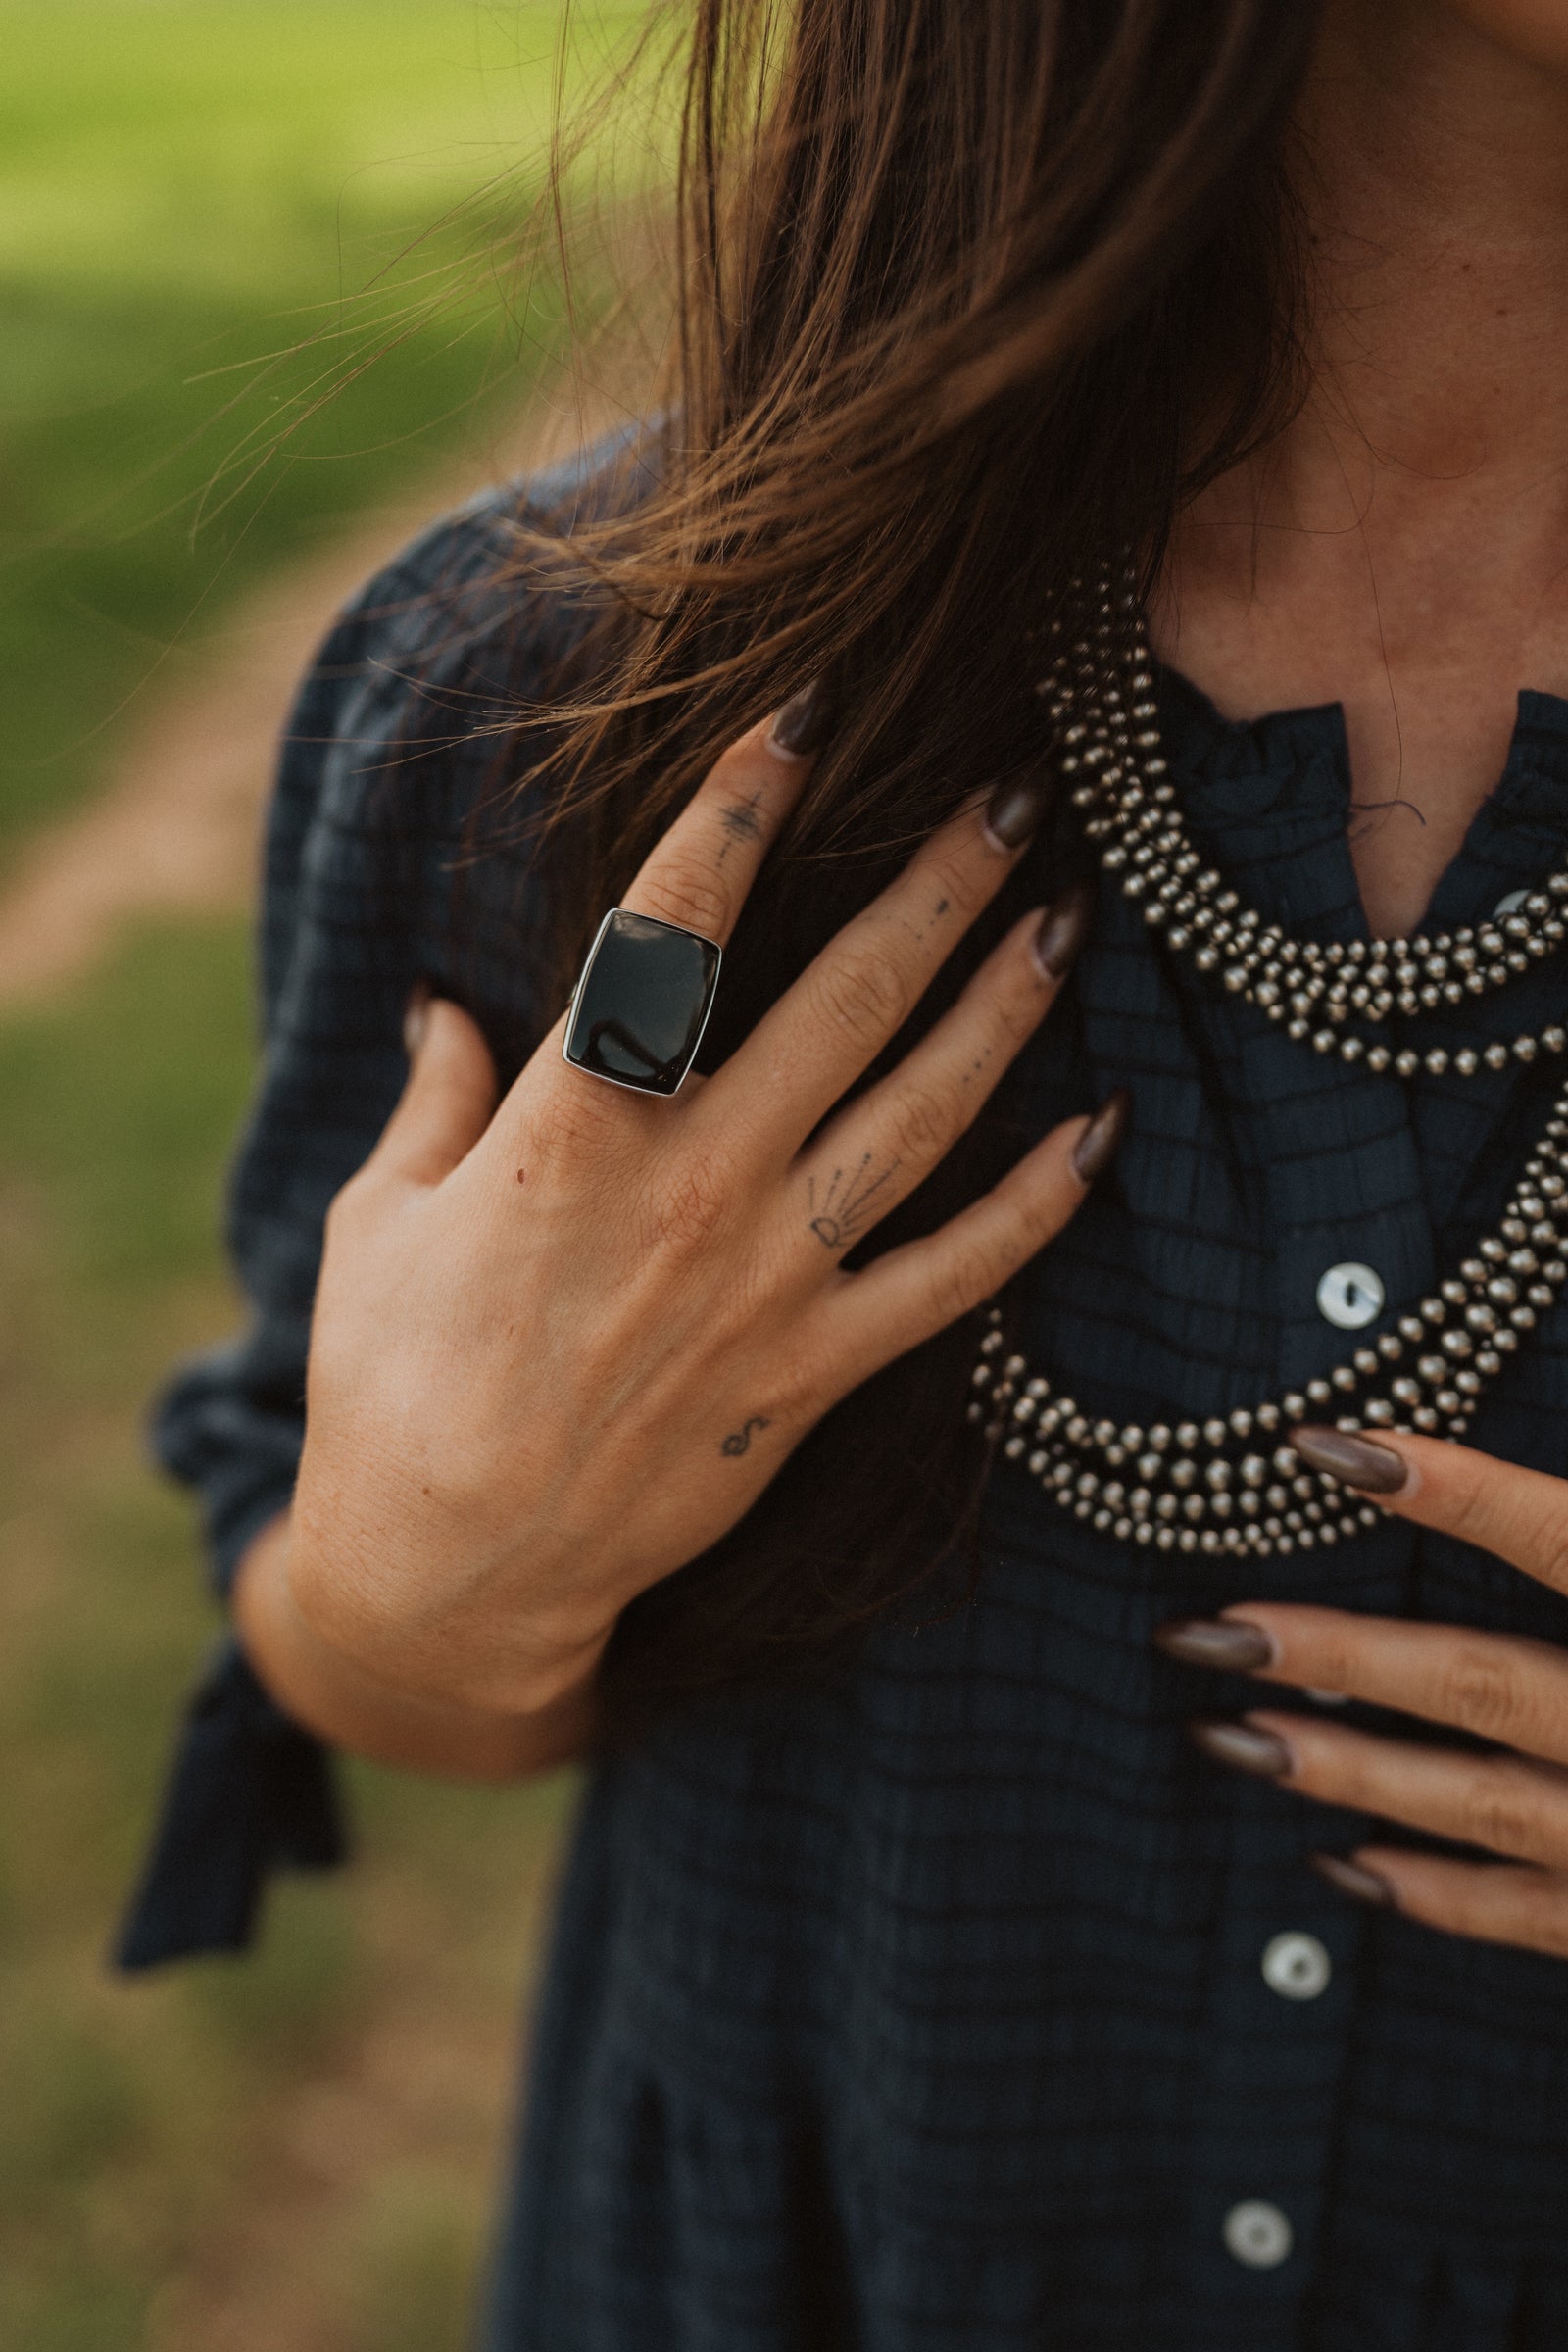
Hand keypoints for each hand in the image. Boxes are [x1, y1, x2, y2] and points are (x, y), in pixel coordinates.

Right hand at [289, 697, 1118, 1715]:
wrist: (453, 1577)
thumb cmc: (390, 1388)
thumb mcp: (385, 1223)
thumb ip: (437, 1099)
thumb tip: (442, 1001)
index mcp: (569, 1128)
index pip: (669, 927)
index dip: (740, 807)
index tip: (805, 718)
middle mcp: (691, 1187)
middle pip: (842, 998)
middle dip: (937, 881)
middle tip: (1015, 790)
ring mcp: (768, 1283)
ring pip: (920, 1115)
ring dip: (1005, 1005)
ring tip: (1073, 913)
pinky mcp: (814, 1375)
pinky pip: (954, 1279)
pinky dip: (1035, 1207)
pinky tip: (1101, 1131)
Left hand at [1158, 1426, 1567, 1958]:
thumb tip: (1426, 1455)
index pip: (1563, 1541)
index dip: (1460, 1492)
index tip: (1324, 1447)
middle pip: (1480, 1682)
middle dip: (1337, 1655)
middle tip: (1209, 1633)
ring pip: (1476, 1798)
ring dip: (1347, 1768)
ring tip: (1229, 1737)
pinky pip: (1519, 1908)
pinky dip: (1429, 1887)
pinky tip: (1342, 1860)